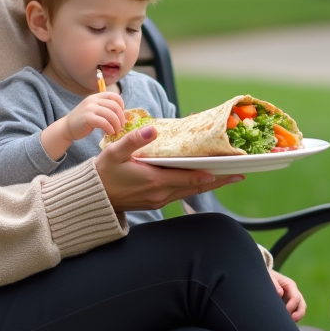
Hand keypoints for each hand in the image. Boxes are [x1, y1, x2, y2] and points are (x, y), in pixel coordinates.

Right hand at [64, 91, 125, 140]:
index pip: (114, 96)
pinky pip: (104, 123)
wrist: (66, 127)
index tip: (121, 115)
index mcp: (96, 97)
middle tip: (121, 126)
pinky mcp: (87, 118)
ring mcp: (90, 108)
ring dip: (117, 125)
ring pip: (111, 115)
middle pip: (115, 106)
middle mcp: (93, 100)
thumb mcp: (93, 109)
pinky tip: (110, 133)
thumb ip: (104, 108)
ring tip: (116, 131)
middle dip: (121, 117)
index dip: (121, 105)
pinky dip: (110, 128)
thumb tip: (121, 113)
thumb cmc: (82, 120)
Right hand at [95, 125, 243, 211]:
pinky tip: (201, 181)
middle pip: (196, 187)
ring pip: (189, 192)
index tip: (228, 170)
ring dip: (208, 185)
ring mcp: (158, 200)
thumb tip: (153, 128)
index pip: (190, 178)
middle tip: (238, 175)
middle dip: (218, 181)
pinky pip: (180, 194)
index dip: (210, 174)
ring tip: (226, 177)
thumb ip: (135, 140)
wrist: (92, 198)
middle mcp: (160, 194)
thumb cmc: (102, 173)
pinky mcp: (154, 202)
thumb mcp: (115, 152)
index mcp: (154, 181)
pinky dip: (194, 187)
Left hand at [269, 269, 305, 321]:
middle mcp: (293, 292)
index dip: (292, 305)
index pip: (296, 297)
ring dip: (297, 317)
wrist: (264, 277)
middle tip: (293, 320)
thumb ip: (274, 283)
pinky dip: (292, 318)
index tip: (285, 311)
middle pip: (302, 304)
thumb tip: (280, 292)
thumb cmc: (267, 276)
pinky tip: (286, 323)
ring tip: (290, 323)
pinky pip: (294, 313)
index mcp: (290, 285)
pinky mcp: (288, 305)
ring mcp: (292, 299)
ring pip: (300, 310)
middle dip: (299, 313)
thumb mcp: (269, 277)